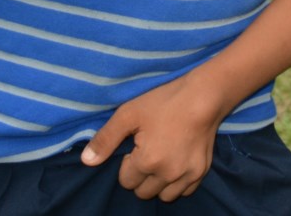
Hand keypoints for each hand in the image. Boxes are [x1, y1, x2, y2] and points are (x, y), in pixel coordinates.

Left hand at [81, 70, 225, 200]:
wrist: (204, 95)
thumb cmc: (164, 102)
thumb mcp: (129, 114)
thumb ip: (105, 139)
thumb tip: (87, 161)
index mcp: (148, 162)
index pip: (126, 181)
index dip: (127, 163)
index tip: (136, 146)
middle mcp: (168, 174)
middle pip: (143, 192)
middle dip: (140, 176)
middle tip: (148, 152)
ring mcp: (187, 175)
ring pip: (164, 196)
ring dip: (158, 184)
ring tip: (161, 160)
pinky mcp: (202, 172)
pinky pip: (185, 191)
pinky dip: (178, 183)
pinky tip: (176, 164)